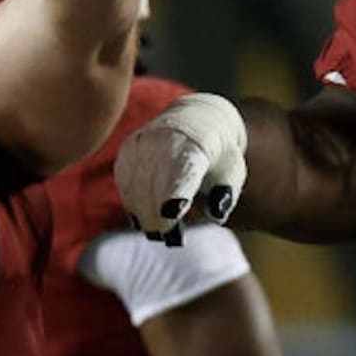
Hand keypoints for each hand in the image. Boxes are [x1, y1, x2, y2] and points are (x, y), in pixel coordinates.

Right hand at [114, 93, 246, 242]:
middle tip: (168, 237)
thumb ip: (225, 196)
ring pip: (135, 187)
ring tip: (156, 231)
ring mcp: (141, 143)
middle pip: (154, 186)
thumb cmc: (216, 155)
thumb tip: (214, 214)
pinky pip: (124, 184)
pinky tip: (142, 216)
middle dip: (159, 216)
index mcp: (196, 144)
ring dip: (144, 214)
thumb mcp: (231, 172)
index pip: (183, 171)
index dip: (176, 193)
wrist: (195, 118)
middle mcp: (164, 139)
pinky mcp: (127, 150)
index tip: (172, 214)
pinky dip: (133, 203)